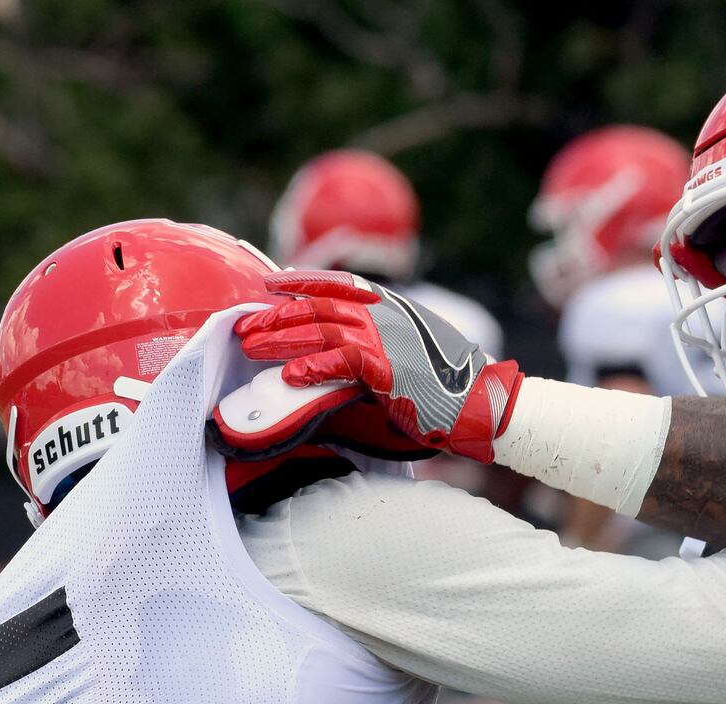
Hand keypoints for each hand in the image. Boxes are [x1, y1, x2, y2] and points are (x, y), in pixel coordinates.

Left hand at [234, 270, 523, 462]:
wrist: (481, 400)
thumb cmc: (448, 383)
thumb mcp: (413, 348)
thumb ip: (380, 340)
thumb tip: (346, 348)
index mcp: (390, 305)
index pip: (336, 283)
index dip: (299, 280)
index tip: (269, 284)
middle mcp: (384, 315)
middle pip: (317, 306)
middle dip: (276, 315)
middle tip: (244, 326)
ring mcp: (385, 339)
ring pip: (320, 330)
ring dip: (281, 338)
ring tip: (250, 347)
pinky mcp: (386, 368)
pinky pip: (340, 362)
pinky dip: (312, 367)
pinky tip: (290, 376)